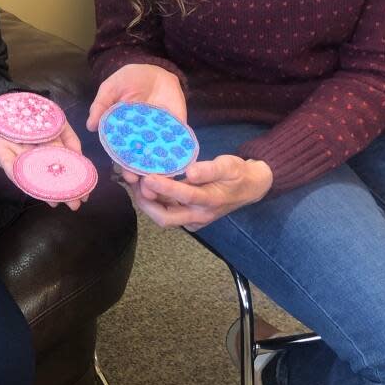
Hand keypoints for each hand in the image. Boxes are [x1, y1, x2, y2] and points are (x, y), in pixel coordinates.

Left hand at [0, 98, 89, 210]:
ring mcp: (19, 158)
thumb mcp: (58, 120)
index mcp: (48, 150)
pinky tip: (29, 184)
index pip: (63, 169)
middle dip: (61, 192)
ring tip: (56, 201)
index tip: (84, 195)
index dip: (74, 182)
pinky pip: (10, 168)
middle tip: (74, 205)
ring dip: (43, 191)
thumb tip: (78, 156)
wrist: (2, 102)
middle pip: (49, 177)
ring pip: (32, 177)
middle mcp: (35, 158)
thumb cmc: (32, 112)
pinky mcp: (2, 155)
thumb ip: (70, 137)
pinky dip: (18, 175)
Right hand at [86, 62, 186, 185]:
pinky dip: (179, 156)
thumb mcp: (111, 88)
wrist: (155, 69)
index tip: (127, 178)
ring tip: (163, 184)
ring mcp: (159, 134)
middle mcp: (141, 138)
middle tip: (147, 188)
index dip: (125, 167)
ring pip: (160, 158)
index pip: (123, 155)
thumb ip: (101, 105)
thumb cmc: (129, 79)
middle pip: (143, 161)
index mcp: (123, 133)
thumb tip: (90, 125)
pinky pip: (178, 144)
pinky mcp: (176, 128)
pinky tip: (181, 168)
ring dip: (161, 173)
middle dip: (145, 176)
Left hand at [125, 155, 272, 230]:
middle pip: (166, 218)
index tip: (147, 177)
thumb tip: (190, 172)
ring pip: (163, 216)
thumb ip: (210, 169)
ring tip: (134, 182)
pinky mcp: (188, 218)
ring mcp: (192, 219)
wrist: (249, 188)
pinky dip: (154, 201)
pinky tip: (146, 186)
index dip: (164, 187)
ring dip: (147, 202)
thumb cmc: (237, 174)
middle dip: (147, 203)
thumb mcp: (229, 165)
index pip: (184, 196)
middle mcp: (199, 215)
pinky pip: (167, 212)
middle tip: (134, 183)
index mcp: (210, 201)